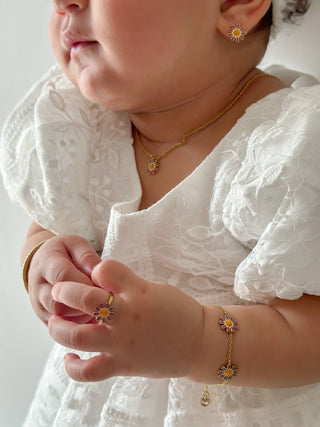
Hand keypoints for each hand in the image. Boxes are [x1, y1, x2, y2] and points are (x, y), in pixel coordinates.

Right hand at [28, 235, 100, 323]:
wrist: (43, 262)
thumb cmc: (65, 253)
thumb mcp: (76, 245)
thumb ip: (87, 257)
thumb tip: (98, 272)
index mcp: (47, 264)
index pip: (63, 277)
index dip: (86, 285)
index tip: (104, 286)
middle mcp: (38, 287)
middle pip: (58, 304)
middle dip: (85, 304)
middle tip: (103, 301)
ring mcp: (39, 305)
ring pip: (60, 320)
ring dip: (83, 316)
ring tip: (99, 308)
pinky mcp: (45, 319)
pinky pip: (62, 329)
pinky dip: (79, 325)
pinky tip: (93, 316)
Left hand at [49, 260, 203, 381]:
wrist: (200, 343)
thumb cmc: (179, 311)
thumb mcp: (155, 289)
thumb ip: (127, 285)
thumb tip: (98, 282)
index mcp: (138, 291)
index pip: (104, 268)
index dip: (94, 268)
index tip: (94, 275)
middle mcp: (127, 315)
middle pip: (84, 298)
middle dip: (64, 291)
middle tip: (59, 291)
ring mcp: (123, 343)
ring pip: (78, 337)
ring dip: (58, 328)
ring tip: (54, 322)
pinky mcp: (123, 365)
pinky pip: (89, 372)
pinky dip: (73, 366)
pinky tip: (69, 357)